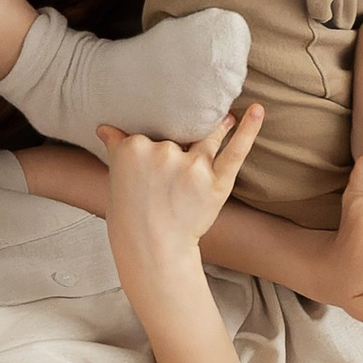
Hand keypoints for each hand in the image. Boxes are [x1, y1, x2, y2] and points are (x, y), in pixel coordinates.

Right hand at [97, 105, 262, 275]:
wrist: (152, 251)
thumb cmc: (131, 217)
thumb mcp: (115, 178)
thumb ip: (116, 147)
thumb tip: (105, 128)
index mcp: (133, 148)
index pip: (150, 134)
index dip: (152, 149)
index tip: (151, 166)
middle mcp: (163, 152)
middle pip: (177, 137)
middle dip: (178, 150)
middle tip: (173, 174)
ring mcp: (192, 167)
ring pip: (206, 139)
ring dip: (217, 126)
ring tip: (223, 119)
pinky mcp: (216, 182)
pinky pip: (235, 152)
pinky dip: (248, 130)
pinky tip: (258, 111)